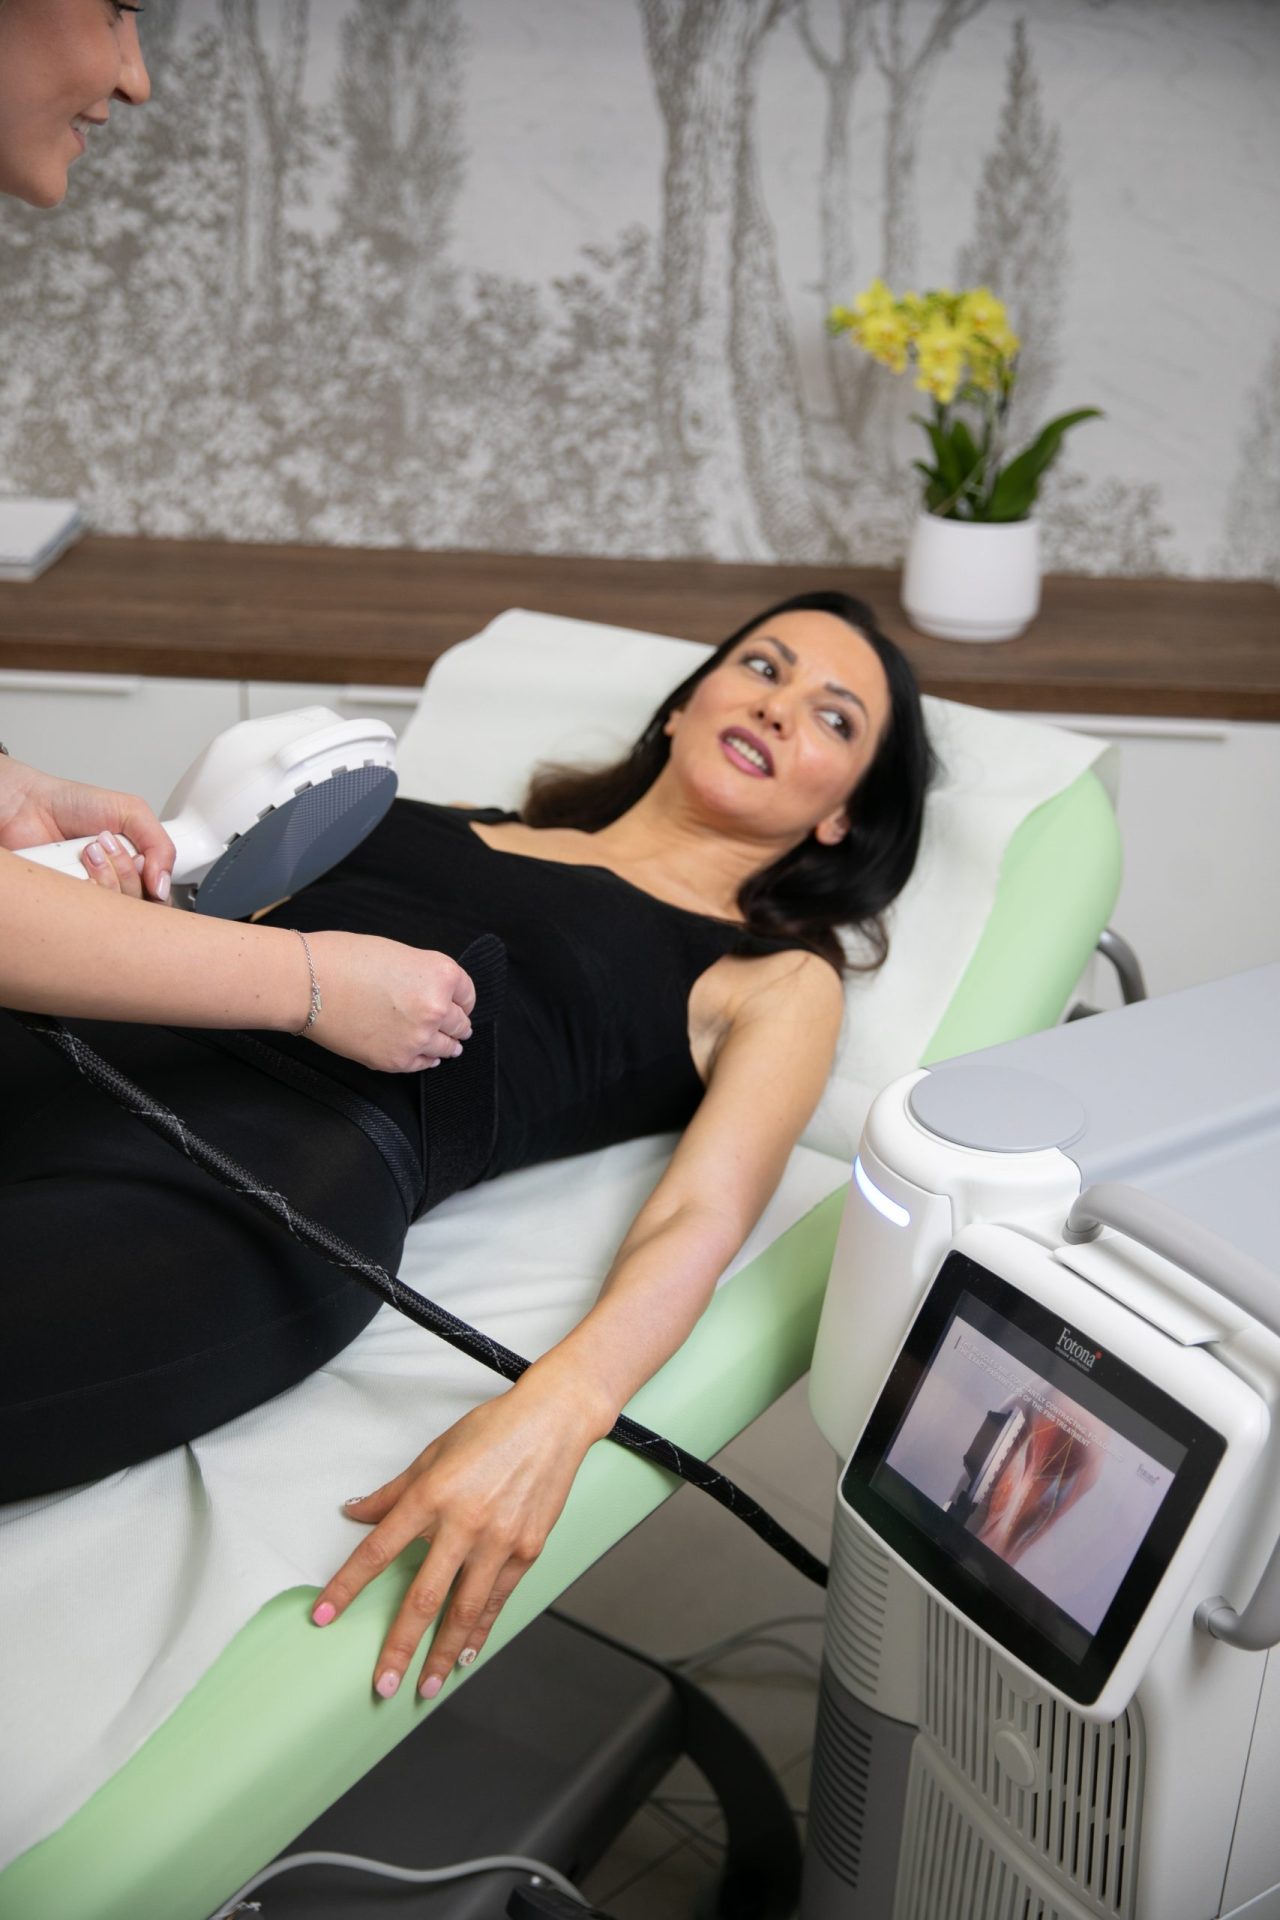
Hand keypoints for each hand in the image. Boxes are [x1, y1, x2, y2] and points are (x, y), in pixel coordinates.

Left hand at [0, 757, 173, 901]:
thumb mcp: (132, 812)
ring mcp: (89, 899)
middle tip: (108, 845)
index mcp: (134, 870)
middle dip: (127, 871)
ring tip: (88, 850)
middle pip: (140, 907)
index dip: (156, 884)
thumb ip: (161, 845)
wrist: (27, 805)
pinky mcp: (65, 906)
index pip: (160, 899)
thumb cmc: (72, 805)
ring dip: (104, 873)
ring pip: (115, 912)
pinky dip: (83, 885)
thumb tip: (164, 886)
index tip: (141, 859)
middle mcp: (113, 889)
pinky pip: (86, 913)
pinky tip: (74, 864)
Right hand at [302, 932, 475, 1071]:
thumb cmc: (345, 959)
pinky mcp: (396, 1060)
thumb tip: (432, 993)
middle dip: (457, 1023)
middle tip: (459, 1027)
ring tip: (451, 1047)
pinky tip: (427, 1057)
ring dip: (448, 1045)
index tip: (460, 1005)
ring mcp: (418, 1037)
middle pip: (460, 1022)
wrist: (308, 983)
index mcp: (441, 974)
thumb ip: (423, 976)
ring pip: (447, 1047)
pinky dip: (426, 1060)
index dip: (462, 999)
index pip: (467, 993)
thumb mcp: (399, 954)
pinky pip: (422, 1064)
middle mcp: (437, 1008)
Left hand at [311, 1380, 599, 1700]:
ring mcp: (499, 1541)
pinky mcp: (527, 1550)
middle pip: (423, 1597)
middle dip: (399, 1647)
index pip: (378, 1550)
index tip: (323, 1616)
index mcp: (432, 1495)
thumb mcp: (434, 1453)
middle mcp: (464, 1523)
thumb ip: (393, 1492)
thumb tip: (355, 1512)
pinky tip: (467, 1655)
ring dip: (442, 1655)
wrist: (554, 1422)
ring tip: (425, 1687)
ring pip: (464, 1611)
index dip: (347, 1586)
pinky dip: (481, 1632)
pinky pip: (497, 1601)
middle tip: (381, 1685)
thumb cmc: (493, 1429)